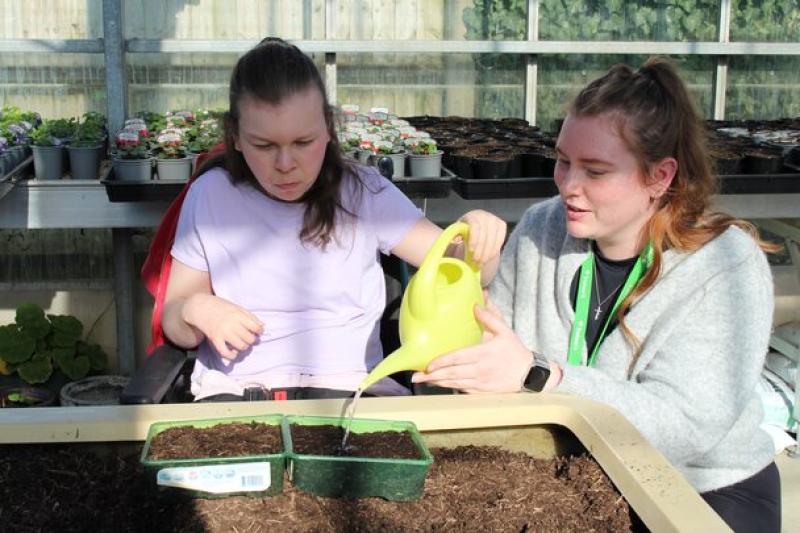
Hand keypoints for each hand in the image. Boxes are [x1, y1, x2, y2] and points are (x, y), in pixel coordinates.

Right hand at [182, 294, 263, 359]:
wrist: (200, 307)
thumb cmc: (221, 306)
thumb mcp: (237, 307)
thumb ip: (251, 317)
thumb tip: (263, 327)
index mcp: (238, 315)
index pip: (256, 327)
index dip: (259, 331)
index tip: (257, 331)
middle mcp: (232, 325)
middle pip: (250, 339)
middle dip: (252, 339)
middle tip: (248, 337)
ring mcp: (223, 333)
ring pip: (241, 346)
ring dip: (244, 347)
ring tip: (242, 342)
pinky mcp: (215, 340)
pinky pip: (226, 353)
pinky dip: (232, 356)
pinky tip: (234, 352)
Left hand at [411, 300, 531, 392]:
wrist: (530, 374)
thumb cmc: (515, 350)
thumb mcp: (505, 331)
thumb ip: (490, 317)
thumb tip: (476, 304)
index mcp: (483, 353)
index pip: (458, 358)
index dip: (442, 362)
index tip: (428, 364)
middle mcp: (480, 369)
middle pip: (452, 374)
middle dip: (432, 376)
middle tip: (415, 377)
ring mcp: (480, 382)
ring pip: (455, 384)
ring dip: (437, 383)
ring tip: (422, 381)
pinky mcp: (482, 391)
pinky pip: (463, 390)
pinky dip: (449, 388)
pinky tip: (439, 385)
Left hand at [458, 210, 506, 266]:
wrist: (478, 226)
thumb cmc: (465, 230)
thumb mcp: (457, 232)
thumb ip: (454, 236)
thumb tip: (455, 239)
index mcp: (472, 216)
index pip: (475, 227)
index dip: (474, 239)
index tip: (471, 250)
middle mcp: (485, 216)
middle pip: (485, 235)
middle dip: (480, 251)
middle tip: (475, 262)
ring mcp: (495, 220)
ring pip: (493, 240)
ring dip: (487, 254)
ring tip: (481, 263)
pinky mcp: (502, 225)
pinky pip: (500, 240)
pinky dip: (494, 251)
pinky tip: (488, 258)